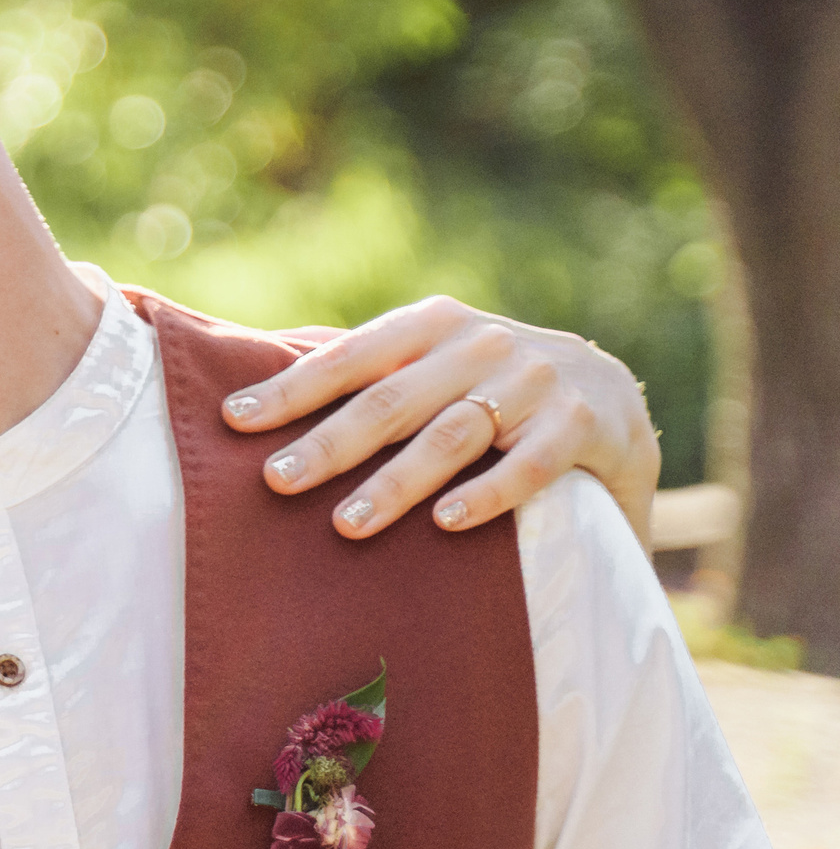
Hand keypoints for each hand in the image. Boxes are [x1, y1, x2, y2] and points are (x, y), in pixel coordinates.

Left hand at [221, 296, 661, 546]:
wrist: (612, 399)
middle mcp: (481, 345)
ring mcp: (535, 383)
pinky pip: (530, 465)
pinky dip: (487, 494)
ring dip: (396, 481)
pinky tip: (446, 523)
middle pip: (391, 400)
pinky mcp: (582, 426)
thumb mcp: (434, 365)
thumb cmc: (490, 387)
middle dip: (330, 443)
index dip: (291, 389)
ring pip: (453, 435)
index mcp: (432, 325)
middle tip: (276, 480)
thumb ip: (369, 376)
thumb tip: (258, 400)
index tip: (234, 419)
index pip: (349, 358)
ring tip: (347, 523)